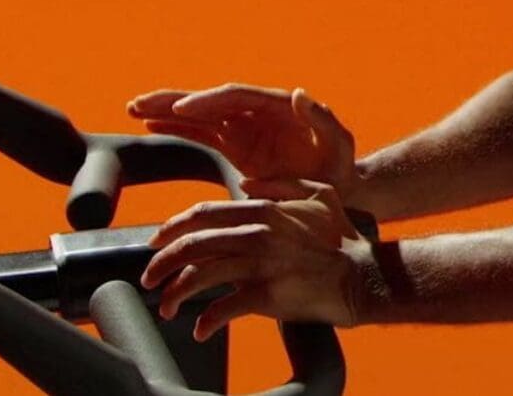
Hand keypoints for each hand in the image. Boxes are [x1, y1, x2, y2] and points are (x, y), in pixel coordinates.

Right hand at [125, 83, 360, 198]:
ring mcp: (244, 129)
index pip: (234, 97)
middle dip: (174, 100)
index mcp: (276, 106)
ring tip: (134, 109)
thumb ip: (323, 120)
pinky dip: (177, 128)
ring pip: (199, 115)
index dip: (206, 102)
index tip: (181, 110)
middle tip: (140, 103)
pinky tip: (152, 125)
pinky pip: (201, 133)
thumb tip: (300, 94)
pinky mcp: (236, 146)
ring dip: (167, 111)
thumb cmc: (341, 167)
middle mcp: (255, 112)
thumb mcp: (340, 145)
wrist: (339, 188)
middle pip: (208, 101)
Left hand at [139, 178, 372, 340]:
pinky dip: (205, 320)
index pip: (202, 214)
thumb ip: (281, 183)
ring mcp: (259, 265)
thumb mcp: (319, 194)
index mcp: (263, 210)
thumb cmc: (343, 238)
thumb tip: (245, 183)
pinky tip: (198, 329)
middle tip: (148, 277)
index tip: (156, 243)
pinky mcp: (266, 296)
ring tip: (166, 307)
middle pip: (191, 244)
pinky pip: (223, 309)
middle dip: (161, 262)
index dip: (172, 228)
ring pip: (199, 276)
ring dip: (175, 294)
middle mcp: (256, 234)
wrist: (364, 276)